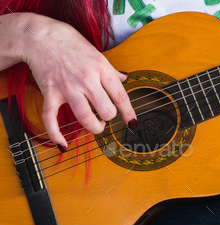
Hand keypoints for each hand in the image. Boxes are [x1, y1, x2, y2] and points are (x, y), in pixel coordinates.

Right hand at [21, 13, 135, 151]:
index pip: (120, 96)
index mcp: (101, 68)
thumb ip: (111, 70)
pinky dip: (56, 135)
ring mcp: (67, 88)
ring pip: (85, 118)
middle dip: (108, 118)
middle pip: (106, 111)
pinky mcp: (50, 93)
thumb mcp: (97, 53)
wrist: (39, 36)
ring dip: (94, 128)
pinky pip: (51, 119)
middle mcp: (87, 80)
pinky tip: (62, 145)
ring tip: (96, 127)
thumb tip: (125, 78)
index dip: (129, 113)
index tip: (132, 123)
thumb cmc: (70, 42)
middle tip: (106, 116)